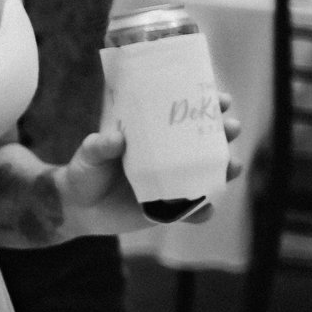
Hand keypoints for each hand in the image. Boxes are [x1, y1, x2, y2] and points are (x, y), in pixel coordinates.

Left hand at [55, 91, 242, 237]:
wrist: (80, 209)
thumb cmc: (85, 172)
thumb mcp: (88, 155)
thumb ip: (98, 146)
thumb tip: (116, 138)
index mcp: (154, 136)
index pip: (185, 116)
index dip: (207, 106)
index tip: (222, 100)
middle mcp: (171, 157)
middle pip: (207, 142)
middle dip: (225, 133)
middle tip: (231, 127)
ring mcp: (175, 182)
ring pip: (210, 174)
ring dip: (226, 169)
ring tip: (231, 165)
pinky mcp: (172, 209)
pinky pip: (195, 211)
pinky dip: (203, 211)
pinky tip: (205, 209)